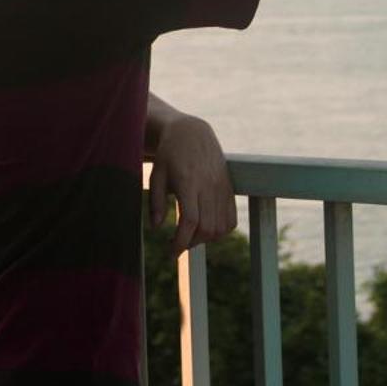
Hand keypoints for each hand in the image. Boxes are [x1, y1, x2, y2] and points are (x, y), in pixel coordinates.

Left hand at [146, 113, 236, 256]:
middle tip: (177, 244)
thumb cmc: (169, 155)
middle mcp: (208, 185)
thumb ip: (155, 201)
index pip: (190, 220)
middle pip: (207, 227)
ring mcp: (221, 187)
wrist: (192, 132)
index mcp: (188, 181)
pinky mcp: (229, 188)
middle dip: (192, 243)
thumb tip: (156, 228)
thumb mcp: (156, 174)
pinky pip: (231, 219)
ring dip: (206, 239)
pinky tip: (207, 229)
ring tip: (191, 236)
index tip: (171, 253)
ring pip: (221, 227)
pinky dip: (221, 231)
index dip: (181, 242)